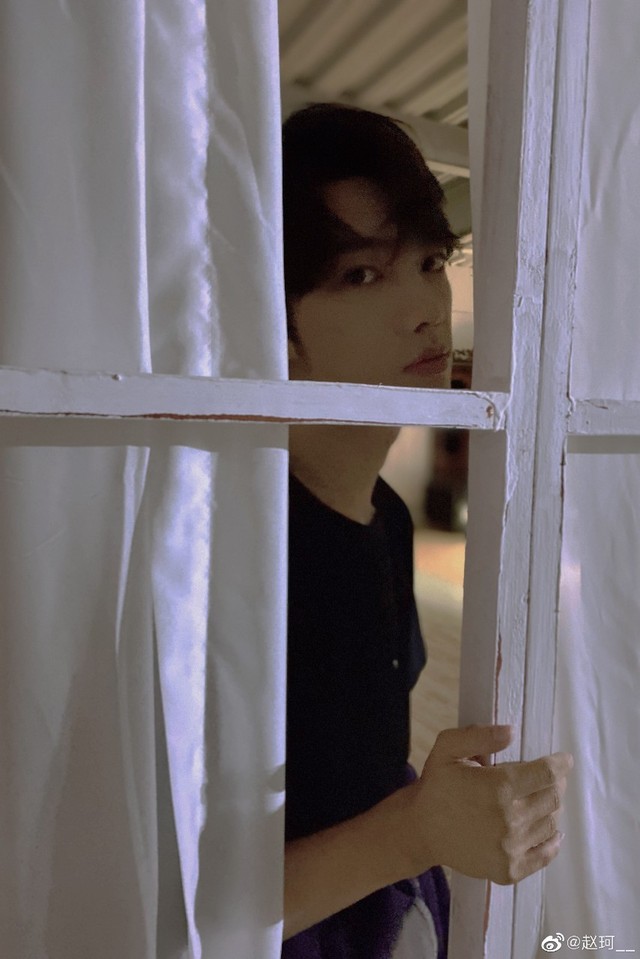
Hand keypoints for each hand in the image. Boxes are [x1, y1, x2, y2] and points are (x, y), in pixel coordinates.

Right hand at [404, 724, 572, 884]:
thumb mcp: (447, 748)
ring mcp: (509, 849)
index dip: (561, 764)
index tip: (565, 760)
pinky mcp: (508, 870)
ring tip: (542, 799)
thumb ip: (478, 736)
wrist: (420, 830)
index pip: (546, 775)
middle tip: (550, 777)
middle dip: (557, 784)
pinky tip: (551, 831)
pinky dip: (553, 842)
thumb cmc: (437, 785)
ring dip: (552, 809)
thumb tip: (511, 732)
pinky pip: (544, 855)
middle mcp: (508, 820)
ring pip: (550, 824)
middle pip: (552, 799)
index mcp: (497, 787)